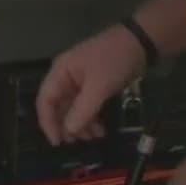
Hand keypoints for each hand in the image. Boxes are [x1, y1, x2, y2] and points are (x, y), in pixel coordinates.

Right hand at [36, 23, 148, 145]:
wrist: (140, 42)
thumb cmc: (115, 60)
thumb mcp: (99, 86)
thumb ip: (82, 109)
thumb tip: (69, 130)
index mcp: (61, 72)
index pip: (45, 100)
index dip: (48, 123)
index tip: (57, 142)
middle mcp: (67, 77)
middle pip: (59, 107)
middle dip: (67, 125)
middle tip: (78, 142)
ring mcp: (81, 82)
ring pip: (74, 109)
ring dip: (81, 124)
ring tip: (94, 137)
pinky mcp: (95, 86)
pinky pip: (87, 106)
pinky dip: (91, 118)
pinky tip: (100, 129)